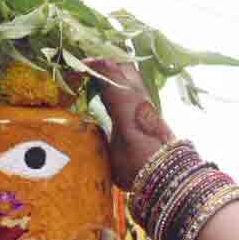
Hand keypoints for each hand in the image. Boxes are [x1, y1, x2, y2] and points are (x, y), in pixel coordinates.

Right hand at [88, 59, 176, 189]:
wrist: (167, 176)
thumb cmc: (135, 166)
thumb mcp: (107, 151)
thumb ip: (94, 132)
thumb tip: (79, 123)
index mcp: (127, 103)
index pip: (107, 70)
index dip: (88, 65)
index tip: (71, 70)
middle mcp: (139, 96)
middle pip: (122, 64)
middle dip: (102, 63)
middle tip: (82, 71)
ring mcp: (146, 101)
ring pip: (130, 73)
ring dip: (112, 72)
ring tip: (93, 81)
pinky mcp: (149, 109)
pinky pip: (132, 86)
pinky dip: (118, 83)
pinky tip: (106, 95)